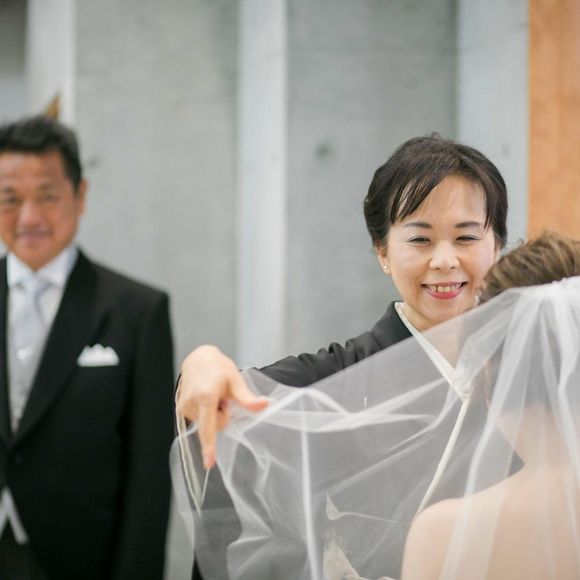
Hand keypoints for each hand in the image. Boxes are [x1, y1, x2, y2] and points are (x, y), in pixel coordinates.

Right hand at [176, 345, 267, 468]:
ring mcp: (183, 406)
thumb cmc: (218, 367)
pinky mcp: (180, 408)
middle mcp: (191, 403)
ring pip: (207, 424)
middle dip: (223, 415)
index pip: (208, 427)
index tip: (209, 463)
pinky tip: (205, 397)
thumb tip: (264, 405)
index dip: (209, 447)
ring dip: (213, 412)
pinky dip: (205, 412)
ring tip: (212, 394)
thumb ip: (247, 398)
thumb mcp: (235, 380)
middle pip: (215, 426)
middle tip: (223, 397)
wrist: (198, 358)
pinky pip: (200, 420)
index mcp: (206, 396)